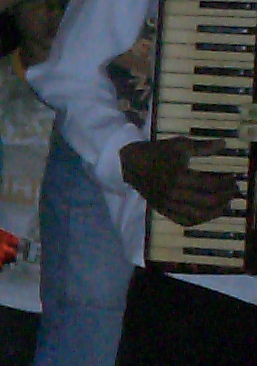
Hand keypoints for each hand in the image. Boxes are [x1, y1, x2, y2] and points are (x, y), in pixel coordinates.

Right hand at [120, 136, 242, 226]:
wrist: (131, 164)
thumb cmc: (157, 152)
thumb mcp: (180, 145)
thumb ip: (203, 147)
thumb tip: (223, 144)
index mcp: (179, 176)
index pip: (211, 184)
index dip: (226, 183)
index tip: (233, 178)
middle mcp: (174, 193)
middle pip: (208, 201)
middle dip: (225, 197)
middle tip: (233, 190)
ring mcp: (168, 204)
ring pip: (198, 215)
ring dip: (216, 211)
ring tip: (225, 204)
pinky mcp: (163, 210)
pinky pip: (185, 221)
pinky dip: (200, 220)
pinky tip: (209, 213)